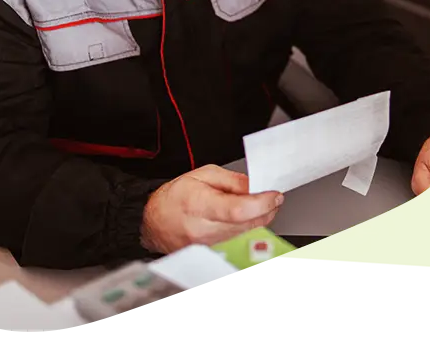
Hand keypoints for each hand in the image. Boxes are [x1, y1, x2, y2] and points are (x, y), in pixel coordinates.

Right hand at [140, 165, 283, 253]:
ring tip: (254, 205)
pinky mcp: (214, 255)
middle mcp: (204, 230)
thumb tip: (257, 186)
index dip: (262, 202)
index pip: (238, 210)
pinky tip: (244, 218)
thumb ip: (232, 181)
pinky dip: (249, 229)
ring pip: (248, 234)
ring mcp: (210, 246)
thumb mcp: (202, 175)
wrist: (154, 222)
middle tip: (270, 196)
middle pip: (249, 224)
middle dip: (267, 209)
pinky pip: (240, 242)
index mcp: (199, 205)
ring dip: (260, 219)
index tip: (274, 195)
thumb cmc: (174, 198)